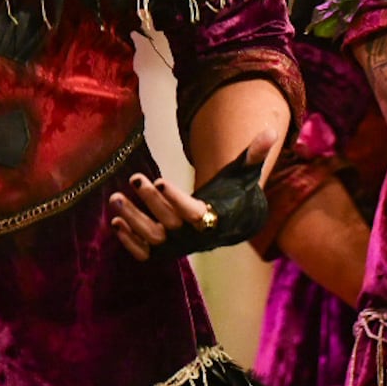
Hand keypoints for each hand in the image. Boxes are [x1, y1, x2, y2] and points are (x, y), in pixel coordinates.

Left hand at [109, 132, 271, 262]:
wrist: (227, 226)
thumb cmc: (233, 194)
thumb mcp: (244, 174)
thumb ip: (254, 155)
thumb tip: (271, 132)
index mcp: (212, 218)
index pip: (193, 213)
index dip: (176, 199)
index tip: (160, 179)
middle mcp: (193, 237)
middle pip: (169, 223)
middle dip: (151, 202)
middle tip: (135, 178)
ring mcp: (177, 247)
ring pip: (152, 237)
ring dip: (133, 219)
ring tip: (115, 198)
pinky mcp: (163, 253)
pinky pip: (144, 252)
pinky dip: (129, 241)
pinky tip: (115, 222)